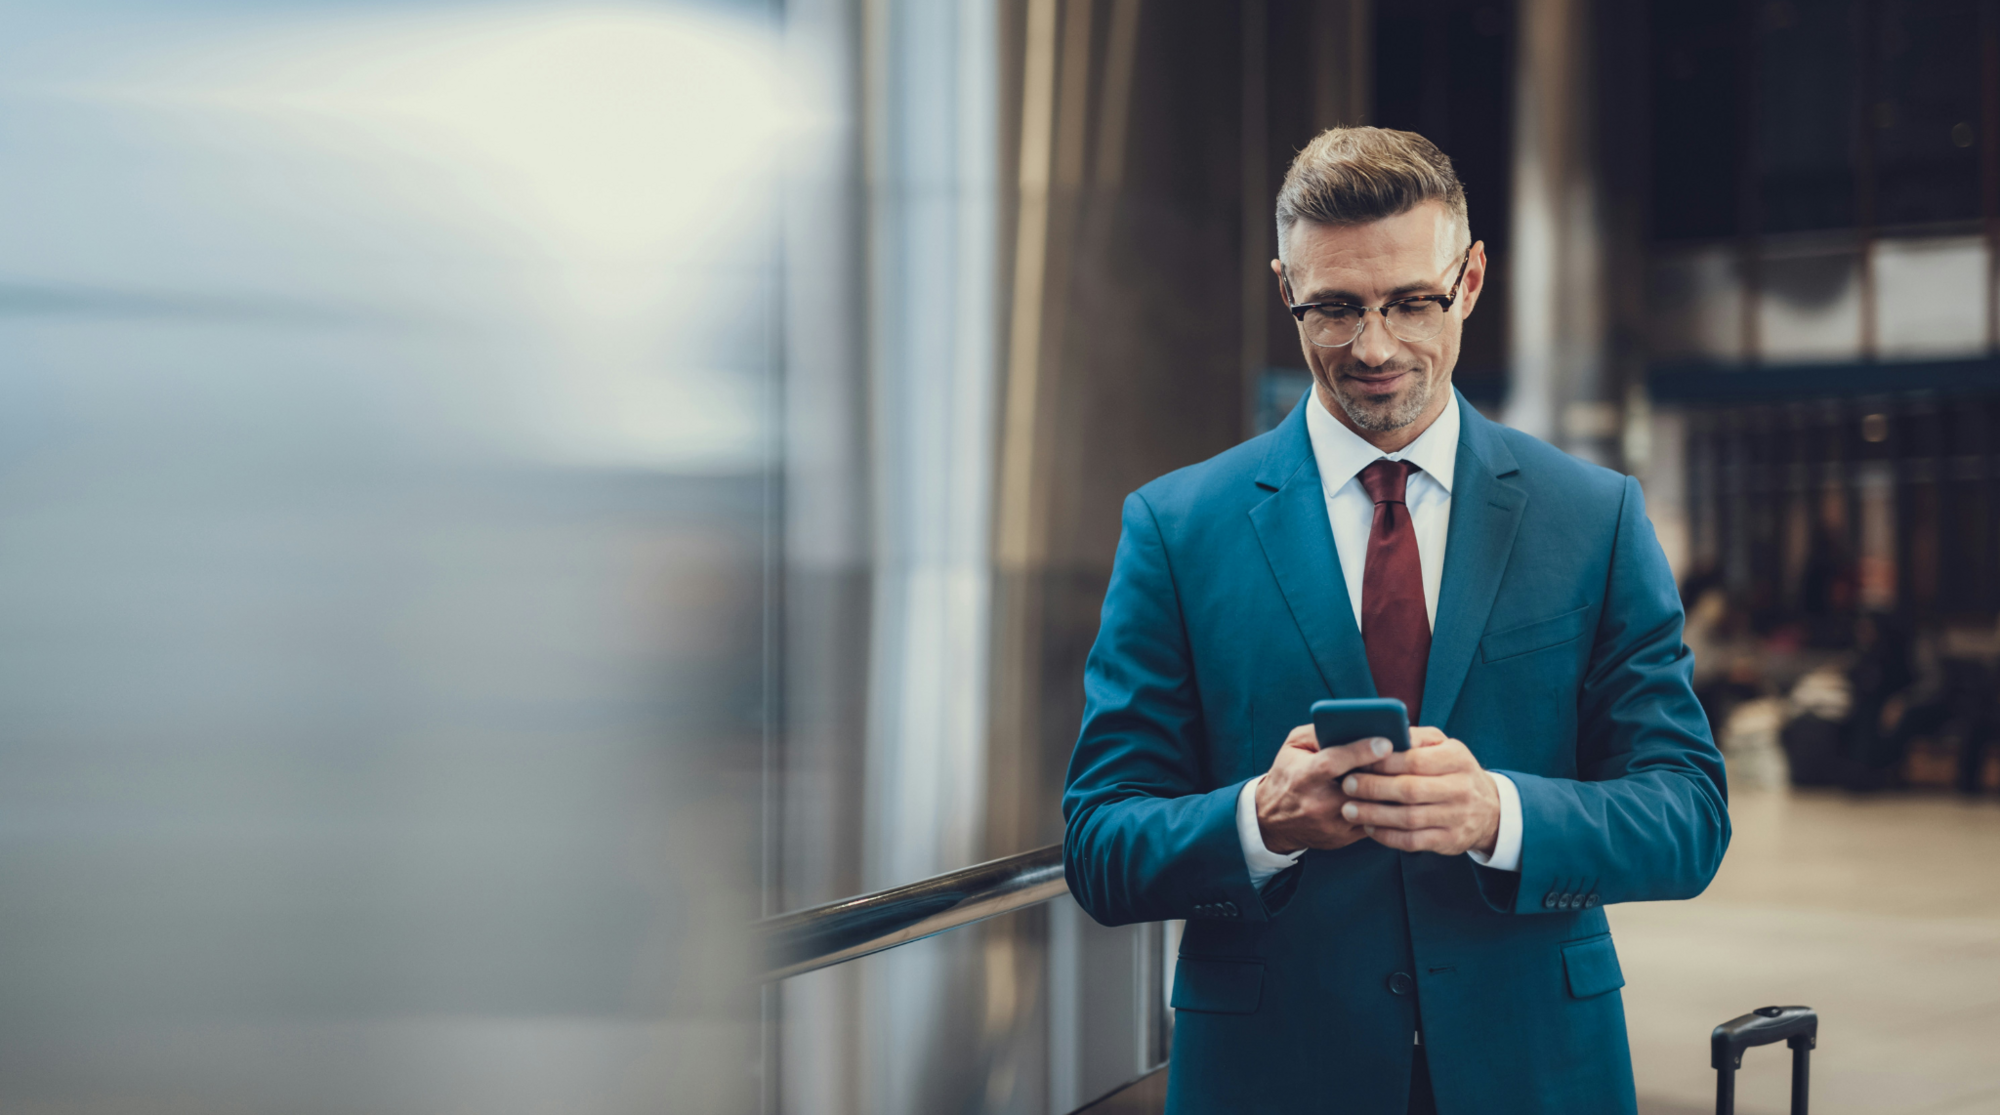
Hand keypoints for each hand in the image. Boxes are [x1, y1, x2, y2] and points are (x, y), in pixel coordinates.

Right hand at [1254, 724, 1398, 853]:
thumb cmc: (1287, 775)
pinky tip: (1396, 792)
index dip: (1360, 752)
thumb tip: (1351, 722)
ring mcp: (1332, 825)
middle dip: (1385, 771)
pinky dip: (1387, 807)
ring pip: (1372, 807)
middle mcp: (1317, 803)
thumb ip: (1318, 732)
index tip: (1387, 742)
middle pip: (1359, 787)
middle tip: (1408, 756)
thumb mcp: (1293, 747)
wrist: (1273, 820)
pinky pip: (1374, 822)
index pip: (1334, 762)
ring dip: (1391, 790)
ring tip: (1408, 773)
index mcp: (1303, 776)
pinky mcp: (1344, 839)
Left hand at [1338, 728, 1500, 855]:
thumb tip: (1383, 732)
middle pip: (1409, 790)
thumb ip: (1416, 737)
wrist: (1490, 810)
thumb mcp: (1444, 746)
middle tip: (1347, 785)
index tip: (1357, 761)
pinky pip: (1413, 841)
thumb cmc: (1454, 770)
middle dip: (1373, 788)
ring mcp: (1457, 817)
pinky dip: (1387, 836)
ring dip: (1374, 815)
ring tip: (1349, 809)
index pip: (1414, 760)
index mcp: (1457, 759)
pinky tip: (1369, 828)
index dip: (1382, 762)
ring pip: (1408, 818)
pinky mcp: (1450, 841)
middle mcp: (1460, 789)